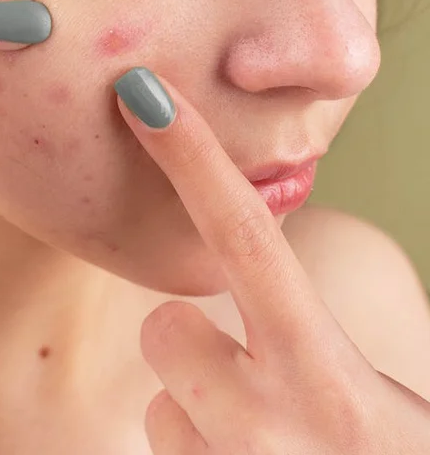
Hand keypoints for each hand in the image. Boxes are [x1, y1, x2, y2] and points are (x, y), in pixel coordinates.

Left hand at [114, 66, 429, 453]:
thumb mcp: (373, 407)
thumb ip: (301, 349)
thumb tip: (207, 312)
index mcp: (328, 376)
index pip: (247, 237)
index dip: (192, 158)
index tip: (142, 93)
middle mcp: (272, 421)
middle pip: (167, 332)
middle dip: (193, 351)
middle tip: (262, 398)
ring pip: (162, 407)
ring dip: (200, 423)